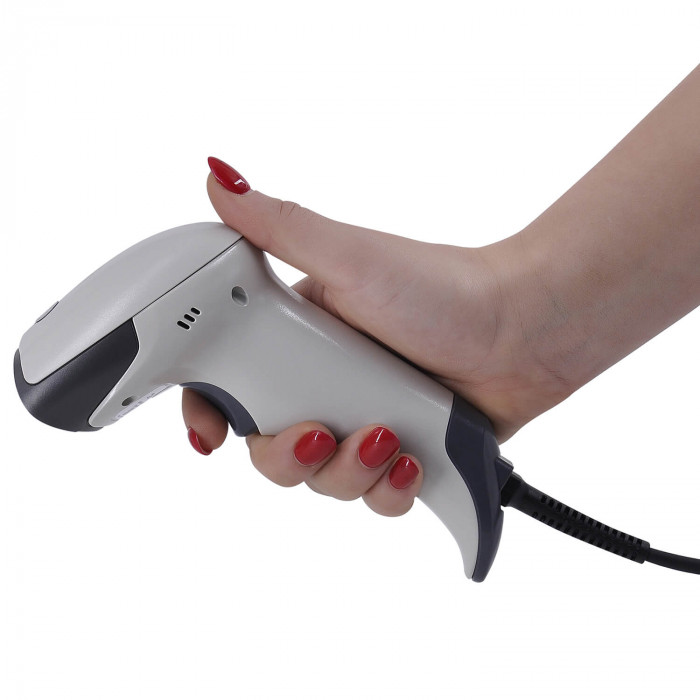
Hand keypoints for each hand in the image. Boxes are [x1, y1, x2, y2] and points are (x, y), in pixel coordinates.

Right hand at [182, 158, 570, 515]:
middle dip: (289, 456)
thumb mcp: (348, 256)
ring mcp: (363, 421)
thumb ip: (276, 226)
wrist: (524, 327)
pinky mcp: (402, 454)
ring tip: (387, 437)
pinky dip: (389, 491)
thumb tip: (217, 176)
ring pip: (322, 480)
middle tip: (320, 434)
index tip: (212, 434)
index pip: (233, 385)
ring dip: (348, 473)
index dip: (213, 413)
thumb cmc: (442, 287)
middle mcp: (325, 384)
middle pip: (272, 448)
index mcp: (297, 339)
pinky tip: (411, 461)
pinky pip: (375, 496)